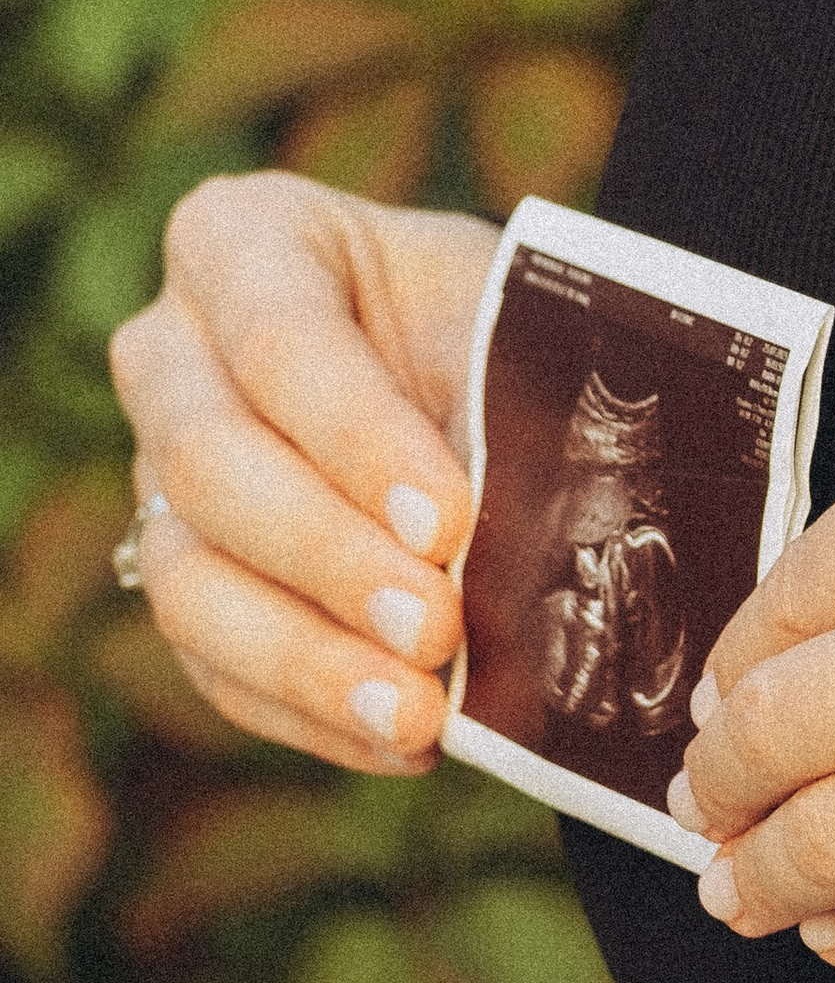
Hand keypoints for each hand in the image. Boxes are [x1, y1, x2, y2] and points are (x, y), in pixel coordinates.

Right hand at [108, 175, 496, 773]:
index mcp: (243, 242)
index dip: (357, 438)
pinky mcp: (184, 578)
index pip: (278, 339)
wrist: (475, 372)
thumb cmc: (491, 323)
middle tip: (437, 626)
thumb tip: (531, 534)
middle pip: (208, 463)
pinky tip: (398, 740)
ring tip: (418, 713)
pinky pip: (213, 664)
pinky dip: (310, 711)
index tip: (447, 520)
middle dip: (329, 557)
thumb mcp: (504, 318)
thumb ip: (499, 396)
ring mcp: (155, 473)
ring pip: (189, 578)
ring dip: (309, 658)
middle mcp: (169, 352)